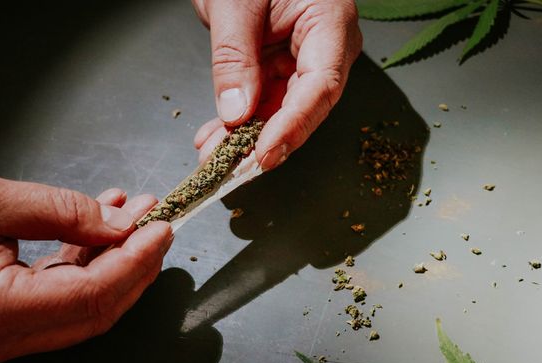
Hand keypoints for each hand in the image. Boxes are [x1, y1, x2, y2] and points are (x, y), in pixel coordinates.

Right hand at [0, 165, 172, 362]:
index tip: (161, 229)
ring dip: (111, 258)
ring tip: (132, 214)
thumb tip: (120, 225)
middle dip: (133, 264)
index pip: (93, 296)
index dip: (135, 261)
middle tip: (157, 225)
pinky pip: (55, 295)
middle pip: (94, 309)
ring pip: (79, 304)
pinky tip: (97, 225)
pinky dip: (82, 261)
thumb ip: (62, 211)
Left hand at [192, 0, 361, 168]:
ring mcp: (303, 61)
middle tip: (231, 168)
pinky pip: (263, 103)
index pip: (320, 85)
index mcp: (330, 22)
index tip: (264, 154)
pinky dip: (237, 123)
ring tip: (211, 156)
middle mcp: (325, 48)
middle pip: (303, 107)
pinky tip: (214, 138)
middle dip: (265, 141)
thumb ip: (234, 57)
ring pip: (280, 113)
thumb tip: (236, 113)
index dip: (294, 125)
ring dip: (245, 139)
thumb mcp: (235, 3)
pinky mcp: (281, 69)